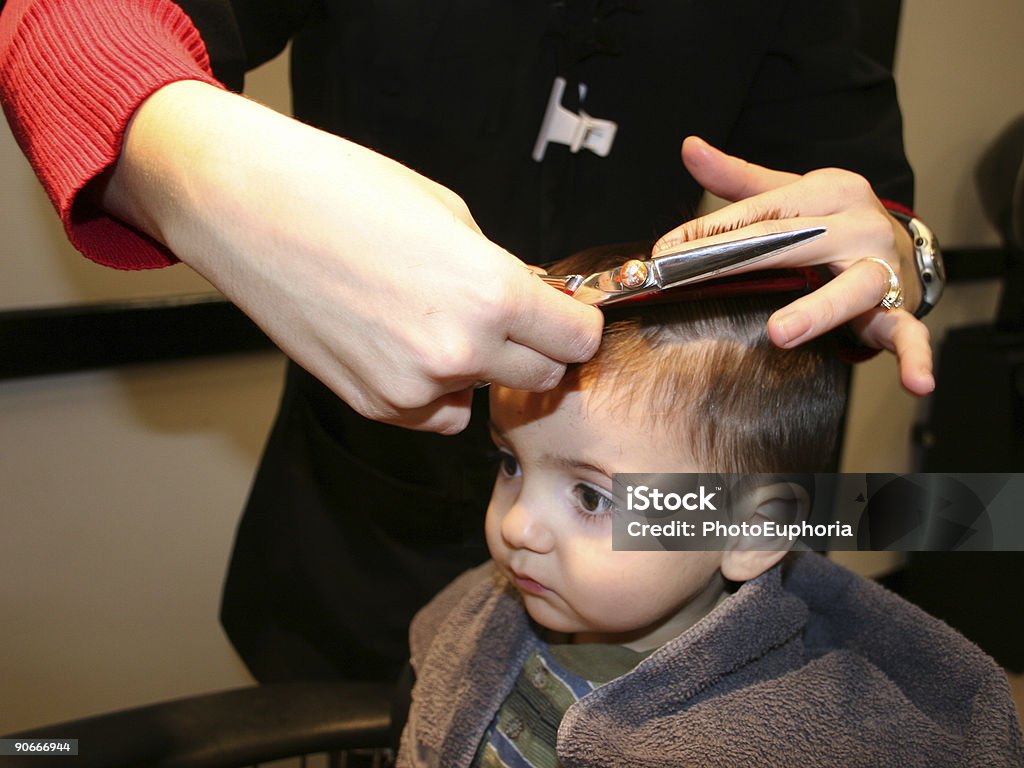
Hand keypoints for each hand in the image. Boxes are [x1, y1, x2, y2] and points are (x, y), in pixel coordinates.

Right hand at [100, 81, 601, 432]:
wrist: (246, 208)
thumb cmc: (342, 191)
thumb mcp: (450, 213)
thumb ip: (501, 271)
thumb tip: (530, 302)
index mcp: (492, 293)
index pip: (578, 340)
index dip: (574, 324)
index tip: (563, 315)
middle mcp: (460, 351)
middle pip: (543, 376)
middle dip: (534, 348)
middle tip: (506, 318)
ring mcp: (413, 388)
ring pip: (483, 396)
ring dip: (477, 368)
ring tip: (431, 319)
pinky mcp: (373, 406)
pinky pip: (434, 413)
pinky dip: (432, 390)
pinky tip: (399, 344)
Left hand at [654, 137, 932, 395]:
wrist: (903, 243)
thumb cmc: (834, 221)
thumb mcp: (791, 194)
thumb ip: (738, 178)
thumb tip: (690, 148)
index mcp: (828, 192)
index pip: (759, 212)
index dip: (708, 231)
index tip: (665, 252)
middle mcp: (858, 225)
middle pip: (790, 243)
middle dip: (735, 261)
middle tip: (689, 278)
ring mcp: (881, 267)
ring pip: (851, 289)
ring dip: (816, 311)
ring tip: (780, 333)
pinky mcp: (901, 309)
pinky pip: (909, 334)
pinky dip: (916, 359)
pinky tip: (916, 383)